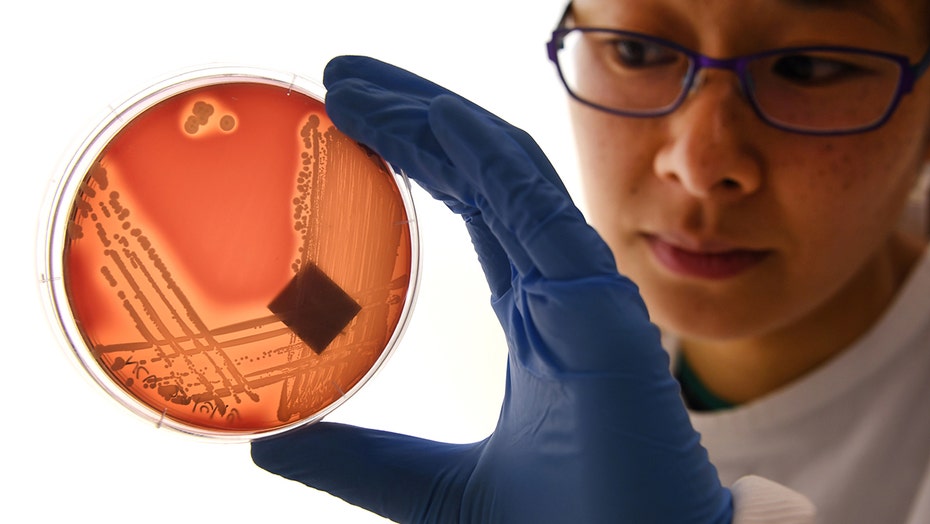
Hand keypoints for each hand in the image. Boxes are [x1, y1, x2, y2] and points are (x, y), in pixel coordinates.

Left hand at [251, 56, 732, 523]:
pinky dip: (483, 155)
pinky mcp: (602, 303)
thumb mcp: (430, 489)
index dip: (420, 159)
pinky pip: (537, 205)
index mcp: (535, 318)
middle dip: (416, 120)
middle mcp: (559, 289)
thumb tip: (270, 447)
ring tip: (357, 88)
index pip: (475, 208)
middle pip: (484, 174)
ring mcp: (583, 288)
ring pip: (506, 173)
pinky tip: (428, 123)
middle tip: (342, 84)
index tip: (348, 127)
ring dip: (434, 119)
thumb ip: (362, 460)